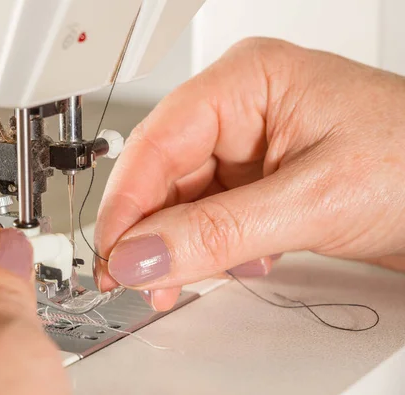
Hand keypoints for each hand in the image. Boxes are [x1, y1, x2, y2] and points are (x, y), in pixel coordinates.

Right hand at [94, 38, 404, 309]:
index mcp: (246, 82)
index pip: (158, 143)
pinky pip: (209, 215)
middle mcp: (240, 110)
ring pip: (181, 200)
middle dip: (149, 232)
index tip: (114, 255)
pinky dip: (208, 248)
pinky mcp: (259, 182)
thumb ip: (218, 233)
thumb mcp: (312, 199)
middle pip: (163, 173)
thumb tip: (141, 255)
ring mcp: (249, 147)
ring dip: (176, 245)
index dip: (128, 203)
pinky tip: (227, 264)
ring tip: (175, 282)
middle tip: (135, 279)